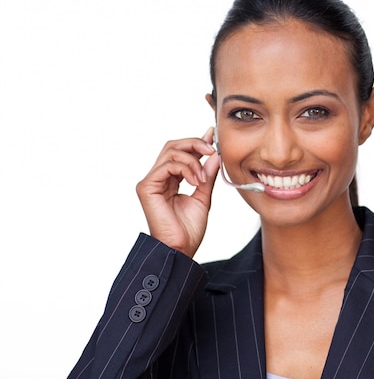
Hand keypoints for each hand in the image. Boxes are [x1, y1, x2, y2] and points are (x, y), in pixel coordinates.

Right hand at [136, 127, 220, 257]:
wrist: (181, 249)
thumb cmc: (189, 230)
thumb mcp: (203, 197)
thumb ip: (207, 175)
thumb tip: (214, 155)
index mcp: (171, 180)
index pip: (181, 152)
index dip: (197, 142)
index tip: (213, 135)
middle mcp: (158, 178)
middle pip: (173, 146)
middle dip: (195, 144)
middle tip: (211, 150)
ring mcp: (151, 182)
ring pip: (171, 152)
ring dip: (193, 160)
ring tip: (203, 178)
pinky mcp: (146, 187)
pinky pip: (166, 165)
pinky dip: (185, 168)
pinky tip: (196, 181)